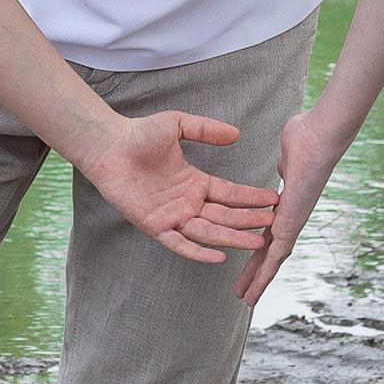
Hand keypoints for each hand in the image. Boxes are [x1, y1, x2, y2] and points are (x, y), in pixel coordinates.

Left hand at [76, 110, 279, 267]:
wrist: (109, 145)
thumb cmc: (139, 134)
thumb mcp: (178, 125)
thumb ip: (206, 130)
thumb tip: (236, 134)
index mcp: (195, 182)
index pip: (230, 194)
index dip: (251, 198)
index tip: (274, 200)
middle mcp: (187, 202)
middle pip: (224, 216)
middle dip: (249, 221)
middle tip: (273, 225)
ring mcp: (172, 216)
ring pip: (208, 232)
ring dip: (232, 238)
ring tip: (256, 243)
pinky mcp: (155, 226)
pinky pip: (179, 243)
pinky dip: (198, 252)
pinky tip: (218, 258)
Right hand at [235, 102, 344, 306]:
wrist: (319, 137)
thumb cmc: (305, 137)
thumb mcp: (286, 156)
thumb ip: (284, 163)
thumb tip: (285, 163)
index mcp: (286, 204)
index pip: (269, 232)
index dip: (257, 248)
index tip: (247, 257)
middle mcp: (290, 218)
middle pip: (270, 251)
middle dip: (255, 271)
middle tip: (242, 289)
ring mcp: (292, 224)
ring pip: (273, 261)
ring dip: (259, 282)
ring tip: (245, 300)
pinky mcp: (291, 227)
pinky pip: (275, 257)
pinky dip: (265, 276)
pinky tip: (254, 291)